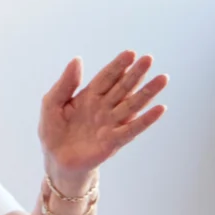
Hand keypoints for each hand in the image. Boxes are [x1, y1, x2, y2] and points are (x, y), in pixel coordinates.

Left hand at [40, 50, 166, 189]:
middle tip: (149, 59)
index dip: (118, 65)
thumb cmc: (54, 131)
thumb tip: (77, 59)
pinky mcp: (113, 141)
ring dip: (148, 92)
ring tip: (162, 78)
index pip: (107, 77)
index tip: (131, 53)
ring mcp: (111, 123)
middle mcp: (104, 107)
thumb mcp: (52, 104)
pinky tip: (160, 108)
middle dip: (135, 73)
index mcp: (90, 96)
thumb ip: (65, 84)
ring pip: (132, 104)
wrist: (56, 160)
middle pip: (123, 87)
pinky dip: (146, 119)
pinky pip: (132, 129)